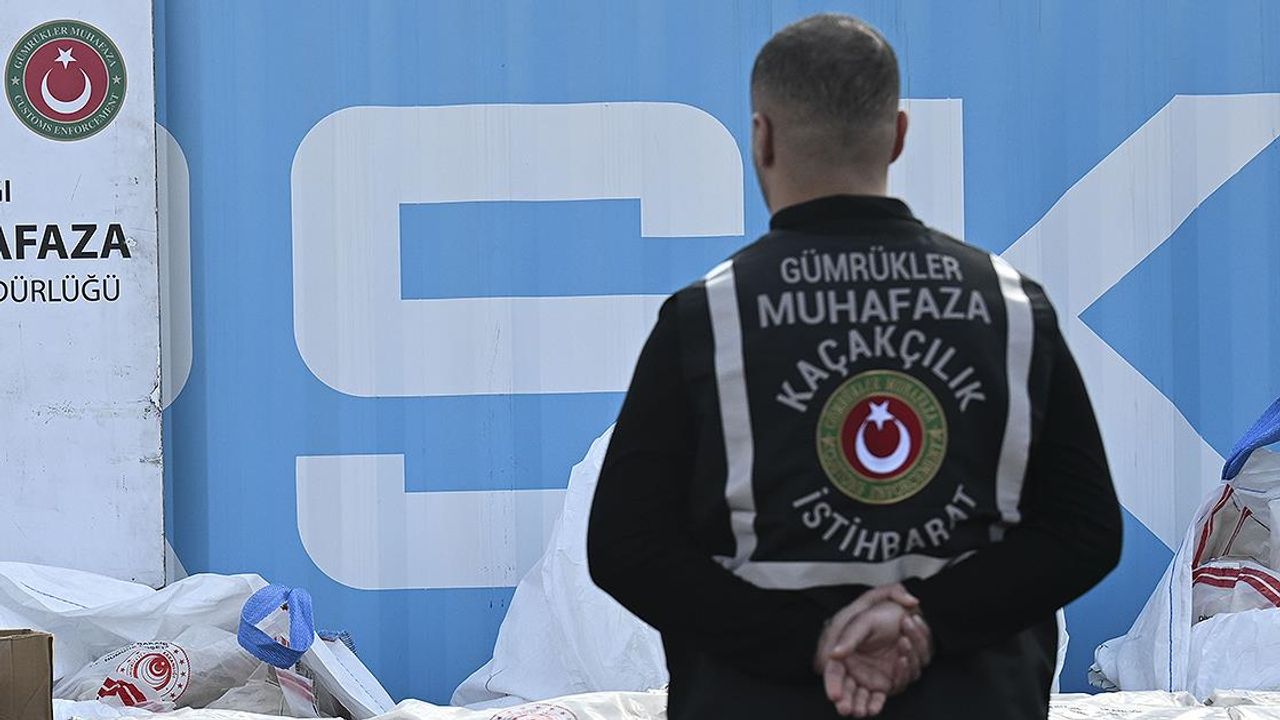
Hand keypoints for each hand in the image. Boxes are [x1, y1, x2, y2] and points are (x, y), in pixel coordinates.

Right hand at [814, 585, 932, 716]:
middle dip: (853, 705)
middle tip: (854, 711)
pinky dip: (901, 674)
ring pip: (873, 696)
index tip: (835, 696)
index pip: (833, 674)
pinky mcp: (895, 678)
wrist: (902, 614)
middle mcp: (858, 671)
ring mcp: (877, 678)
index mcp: (844, 657)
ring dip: (873, 698)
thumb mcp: (862, 623)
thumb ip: (849, 638)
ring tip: (885, 680)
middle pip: (851, 694)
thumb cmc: (878, 616)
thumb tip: (834, 654)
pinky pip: (898, 683)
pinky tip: (902, 659)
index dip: (833, 686)